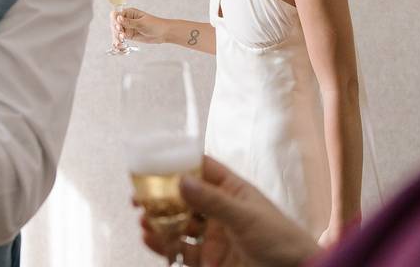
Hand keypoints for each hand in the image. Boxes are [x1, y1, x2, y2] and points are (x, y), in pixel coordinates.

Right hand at [110, 7, 164, 47]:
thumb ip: (129, 22)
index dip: (115, 20)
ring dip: (116, 37)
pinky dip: (119, 41)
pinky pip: (121, 38)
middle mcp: (127, 19)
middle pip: (115, 24)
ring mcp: (127, 28)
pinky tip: (118, 45)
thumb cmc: (155, 24)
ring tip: (120, 42)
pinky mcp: (129, 35)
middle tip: (121, 35)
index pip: (117, 14)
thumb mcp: (141, 23)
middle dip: (116, 30)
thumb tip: (118, 18)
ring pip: (117, 32)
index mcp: (129, 12)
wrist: (163, 33)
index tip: (118, 26)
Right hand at [140, 156, 319, 266]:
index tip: (152, 162)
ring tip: (142, 218)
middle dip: (161, 197)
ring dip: (159, 221)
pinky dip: (164, 244)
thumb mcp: (246, 217)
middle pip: (185, 198)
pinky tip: (150, 238)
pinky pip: (181, 249)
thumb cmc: (281, 240)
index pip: (202, 169)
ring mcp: (214, 236)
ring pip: (179, 224)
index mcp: (233, 190)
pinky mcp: (209, 260)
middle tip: (138, 195)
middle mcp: (221, 210)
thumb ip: (213, 201)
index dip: (178, 164)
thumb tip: (181, 180)